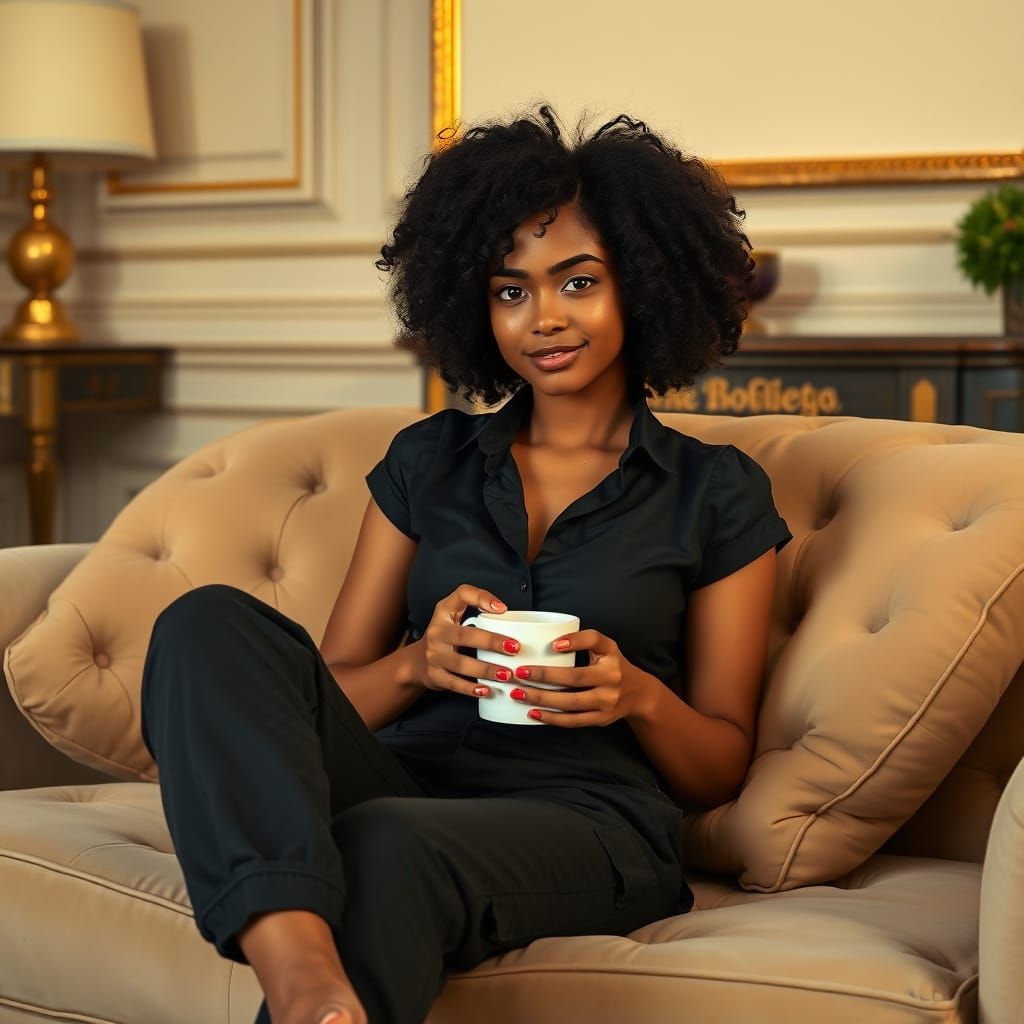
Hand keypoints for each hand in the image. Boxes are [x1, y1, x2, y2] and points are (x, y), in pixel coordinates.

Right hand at [415, 584, 523, 698]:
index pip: (462, 594)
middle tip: (514, 648)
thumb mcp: (454, 617)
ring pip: (461, 663)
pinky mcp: (434, 675)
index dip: (482, 598)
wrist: (417, 661)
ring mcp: (433, 654)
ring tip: (506, 674)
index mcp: (444, 612)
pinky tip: (486, 690)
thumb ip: (477, 611)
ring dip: (486, 669)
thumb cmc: (446, 636)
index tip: (503, 609)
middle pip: (464, 635)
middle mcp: (436, 631)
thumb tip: (507, 616)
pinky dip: (471, 688)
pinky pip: (454, 683)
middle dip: (491, 642)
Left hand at [506, 629, 648, 726]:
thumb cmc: (613, 665)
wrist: (638, 694)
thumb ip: (584, 640)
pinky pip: (573, 720)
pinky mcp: (601, 719)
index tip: (553, 645)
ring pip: (571, 702)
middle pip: (574, 678)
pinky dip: (552, 718)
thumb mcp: (606, 647)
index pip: (594, 642)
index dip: (575, 642)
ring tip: (519, 693)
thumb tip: (549, 642)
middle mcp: (612, 678)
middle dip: (544, 675)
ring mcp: (607, 701)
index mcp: (611, 655)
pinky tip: (533, 713)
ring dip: (542, 699)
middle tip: (519, 672)